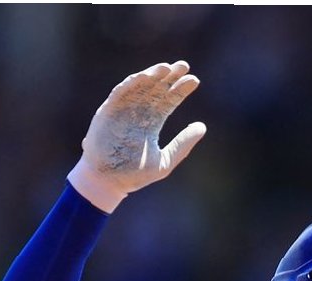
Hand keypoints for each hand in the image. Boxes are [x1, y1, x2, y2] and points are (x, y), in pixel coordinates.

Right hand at [70, 60, 206, 211]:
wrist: (109, 182)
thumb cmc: (135, 175)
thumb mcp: (165, 161)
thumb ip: (182, 144)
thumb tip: (203, 126)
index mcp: (152, 122)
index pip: (169, 100)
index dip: (181, 89)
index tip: (194, 80)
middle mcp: (138, 112)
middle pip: (156, 88)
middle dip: (170, 76)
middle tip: (184, 66)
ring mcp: (123, 110)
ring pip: (140, 86)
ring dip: (152, 74)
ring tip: (167, 67)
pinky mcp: (108, 110)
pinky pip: (121, 92)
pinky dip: (133, 83)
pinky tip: (146, 76)